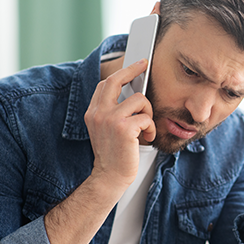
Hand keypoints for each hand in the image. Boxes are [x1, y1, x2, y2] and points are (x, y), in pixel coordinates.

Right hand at [84, 59, 155, 187]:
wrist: (109, 177)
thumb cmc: (113, 155)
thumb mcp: (107, 129)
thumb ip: (113, 111)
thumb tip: (134, 92)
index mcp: (93, 112)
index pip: (106, 84)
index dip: (122, 73)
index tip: (135, 66)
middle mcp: (98, 112)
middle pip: (116, 80)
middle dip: (134, 69)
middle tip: (145, 66)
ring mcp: (110, 119)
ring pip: (139, 99)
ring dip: (148, 113)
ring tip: (145, 128)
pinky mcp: (124, 128)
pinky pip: (146, 118)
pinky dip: (151, 128)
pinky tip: (146, 138)